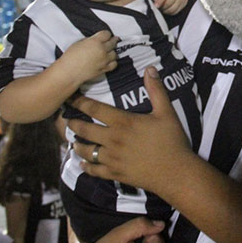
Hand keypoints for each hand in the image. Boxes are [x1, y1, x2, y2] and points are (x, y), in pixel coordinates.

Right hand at [61, 30, 117, 81]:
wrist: (69, 72)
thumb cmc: (70, 57)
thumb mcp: (79, 42)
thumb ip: (90, 40)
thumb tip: (95, 40)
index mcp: (95, 41)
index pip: (107, 34)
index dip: (106, 34)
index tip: (106, 35)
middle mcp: (102, 50)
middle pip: (113, 42)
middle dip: (112, 40)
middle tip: (112, 40)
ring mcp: (104, 60)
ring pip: (115, 53)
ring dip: (112, 51)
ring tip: (109, 51)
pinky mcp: (104, 68)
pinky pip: (114, 64)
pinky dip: (113, 61)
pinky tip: (110, 60)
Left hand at [68, 68, 192, 193]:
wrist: (175, 172)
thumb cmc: (171, 140)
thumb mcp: (166, 112)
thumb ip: (156, 90)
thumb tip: (150, 68)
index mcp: (123, 122)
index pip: (95, 109)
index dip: (80, 103)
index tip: (70, 98)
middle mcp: (113, 140)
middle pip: (85, 130)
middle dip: (73, 124)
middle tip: (66, 120)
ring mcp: (112, 159)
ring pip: (86, 151)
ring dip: (77, 145)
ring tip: (73, 141)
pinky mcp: (115, 173)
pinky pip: (94, 170)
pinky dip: (86, 166)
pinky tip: (83, 164)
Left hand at [152, 0, 187, 14]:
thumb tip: (151, 1)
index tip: (155, 5)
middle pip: (169, 2)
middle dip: (162, 6)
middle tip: (157, 7)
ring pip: (173, 8)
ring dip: (166, 10)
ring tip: (161, 9)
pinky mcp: (184, 2)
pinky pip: (176, 11)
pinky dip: (170, 12)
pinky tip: (166, 9)